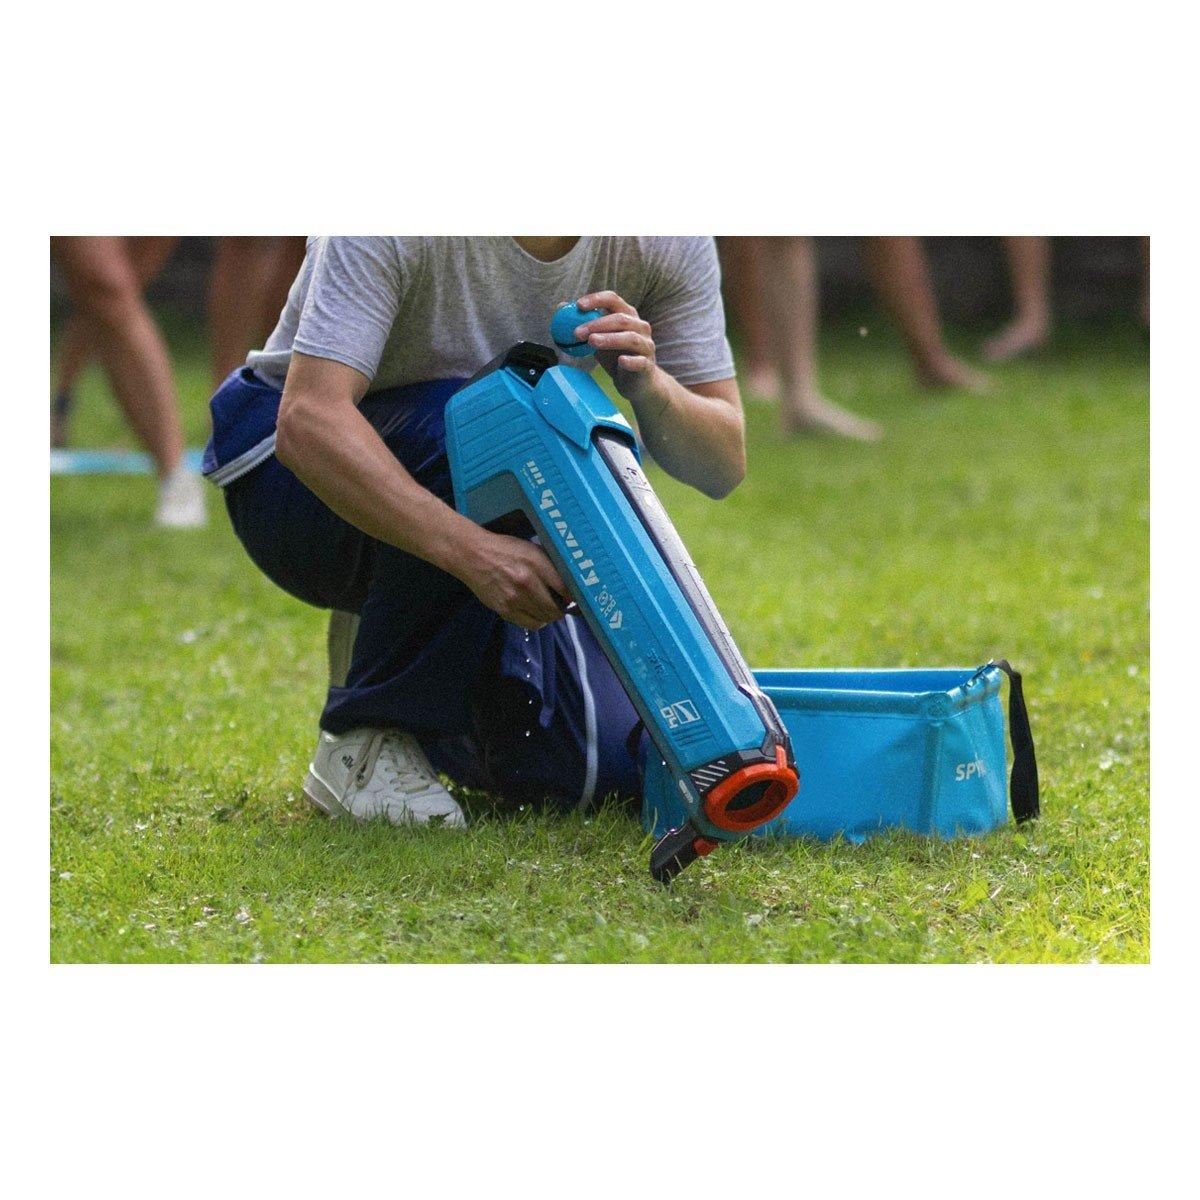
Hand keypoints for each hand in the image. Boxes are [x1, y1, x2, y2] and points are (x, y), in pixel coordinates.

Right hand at [456, 528, 570, 629]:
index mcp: (536, 563)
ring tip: (548, 610)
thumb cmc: (505, 550)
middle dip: (561, 610)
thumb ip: (550, 566)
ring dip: (549, 616)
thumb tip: (569, 585)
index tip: (575, 598)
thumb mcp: (532, 550)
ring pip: (544, 618)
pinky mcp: (504, 610)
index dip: (574, 597)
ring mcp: (515, 598)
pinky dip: (537, 622)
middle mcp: (527, 582)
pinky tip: (535, 614)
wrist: (473, 555)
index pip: (565, 587)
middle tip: (561, 606)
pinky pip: (529, 624)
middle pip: (555, 608)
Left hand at [576, 291, 662, 405]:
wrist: (635, 383)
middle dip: (597, 324)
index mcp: (627, 316)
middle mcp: (640, 327)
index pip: (613, 299)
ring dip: (610, 339)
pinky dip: (630, 361)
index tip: (579, 305)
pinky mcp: (647, 365)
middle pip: (620, 319)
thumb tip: (560, 307)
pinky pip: (640, 361)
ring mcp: (646, 345)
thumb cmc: (615, 357)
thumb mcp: (597, 339)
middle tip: (577, 332)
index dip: (597, 300)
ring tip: (591, 342)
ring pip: (630, 338)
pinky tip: (620, 361)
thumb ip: (583, 324)